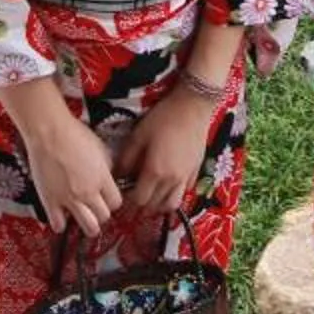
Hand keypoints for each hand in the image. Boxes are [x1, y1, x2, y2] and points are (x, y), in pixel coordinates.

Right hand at [19, 108, 123, 238]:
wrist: (49, 132)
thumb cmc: (72, 134)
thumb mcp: (100, 147)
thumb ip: (106, 167)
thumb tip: (108, 176)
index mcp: (102, 178)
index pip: (116, 202)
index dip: (112, 202)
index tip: (108, 200)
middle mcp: (88, 191)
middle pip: (104, 217)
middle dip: (102, 214)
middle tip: (96, 209)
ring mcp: (69, 198)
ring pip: (88, 226)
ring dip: (88, 225)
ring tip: (85, 220)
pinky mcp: (50, 201)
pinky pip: (59, 224)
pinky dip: (61, 224)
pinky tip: (61, 216)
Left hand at [115, 89, 214, 213]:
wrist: (193, 106)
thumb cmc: (163, 117)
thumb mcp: (139, 135)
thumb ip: (127, 158)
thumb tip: (118, 175)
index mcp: (155, 171)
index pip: (139, 200)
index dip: (129, 203)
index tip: (123, 199)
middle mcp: (172, 180)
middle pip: (155, 206)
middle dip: (142, 207)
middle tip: (134, 201)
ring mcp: (186, 177)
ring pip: (172, 204)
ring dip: (159, 206)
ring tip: (151, 198)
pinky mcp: (196, 171)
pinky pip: (185, 192)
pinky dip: (175, 194)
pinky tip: (168, 185)